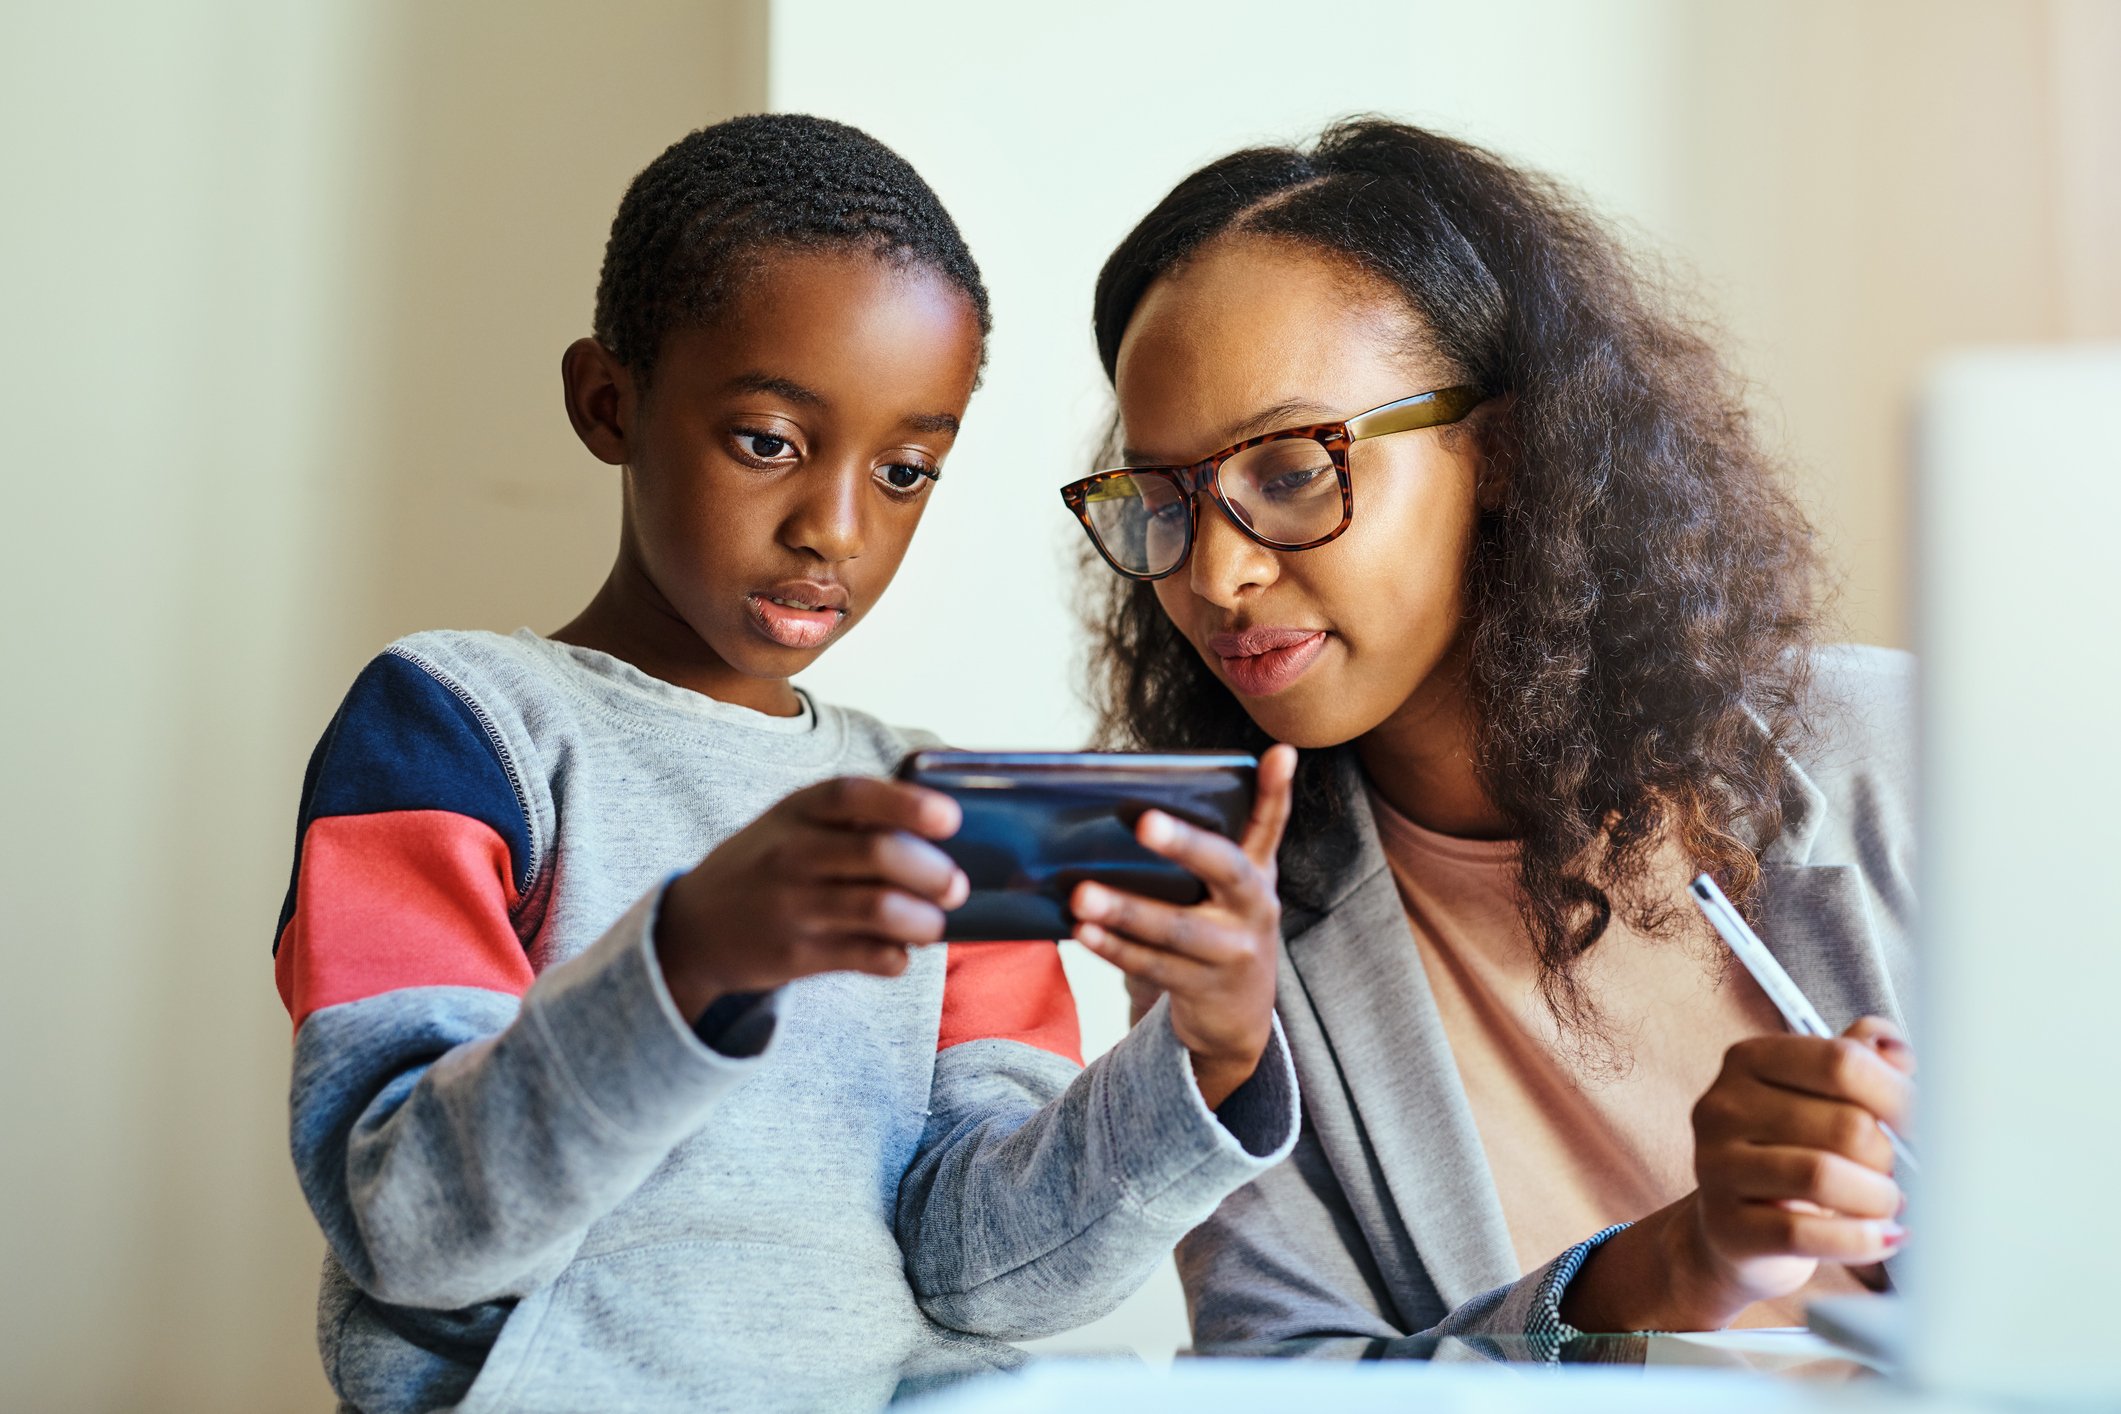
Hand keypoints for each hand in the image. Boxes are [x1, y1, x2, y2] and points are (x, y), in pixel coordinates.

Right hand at [654, 777, 968, 1020]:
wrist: (694, 927)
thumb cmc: (765, 864)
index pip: (854, 795)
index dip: (907, 804)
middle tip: (956, 886)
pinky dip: (897, 958)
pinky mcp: (796, 955)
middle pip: (879, 854)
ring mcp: (792, 907)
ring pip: (881, 910)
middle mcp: (792, 854)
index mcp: (797, 810)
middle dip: (933, 872)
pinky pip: (869, 956)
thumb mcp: (791, 823)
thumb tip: (942, 825)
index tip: (950, 818)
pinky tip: (897, 952)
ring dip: (924, 921)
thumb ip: (850, 818)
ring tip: (934, 924)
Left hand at [1070, 744, 1296, 1107]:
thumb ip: (1201, 848)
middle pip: (1225, 869)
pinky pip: (1154, 965)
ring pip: (1178, 928)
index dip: (1276, 789)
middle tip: (1142, 820)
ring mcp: (1232, 952)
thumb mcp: (1228, 890)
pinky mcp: (1203, 988)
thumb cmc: (1219, 929)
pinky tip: (1083, 932)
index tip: (1280, 753)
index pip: (1270, 824)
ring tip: (1081, 894)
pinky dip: (1116, 949)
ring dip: (1126, 911)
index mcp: (1258, 874)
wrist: (1239, 1017)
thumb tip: (1133, 803)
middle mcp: (1256, 909)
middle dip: (1184, 844)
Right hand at [1562, 1016, 1915, 1330]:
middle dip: (1885, 1155)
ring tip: (1887, 1204)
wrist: (1736, 1227)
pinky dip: (1860, 1239)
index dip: (1899, 1095)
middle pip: (1845, 1124)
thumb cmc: (1790, 1152)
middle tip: (1887, 1171)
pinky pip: (1804, 1234)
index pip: (1843, 1062)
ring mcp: (1717, 1166)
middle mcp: (1724, 1106)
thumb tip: (1896, 1047)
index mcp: (1749, 1059)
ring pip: (1824, 1176)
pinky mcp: (1726, 1225)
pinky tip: (1881, 1237)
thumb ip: (1858, 1061)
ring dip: (1877, 1198)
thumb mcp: (1817, 1098)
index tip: (1919, 1123)